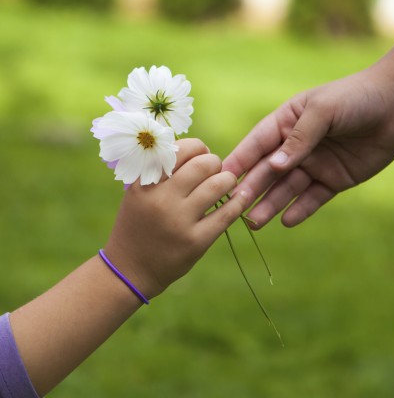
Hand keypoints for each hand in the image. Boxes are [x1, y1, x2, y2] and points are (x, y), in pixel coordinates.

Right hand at [105, 138, 247, 297]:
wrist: (129, 269)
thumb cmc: (138, 224)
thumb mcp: (139, 193)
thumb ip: (162, 172)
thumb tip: (201, 152)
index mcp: (145, 182)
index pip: (182, 150)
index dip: (199, 148)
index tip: (202, 156)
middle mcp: (161, 199)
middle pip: (203, 165)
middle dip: (215, 163)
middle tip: (216, 170)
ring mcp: (179, 221)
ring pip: (218, 185)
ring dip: (228, 179)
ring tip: (227, 183)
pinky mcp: (195, 242)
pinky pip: (227, 214)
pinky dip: (239, 201)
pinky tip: (240, 197)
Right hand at [223, 67, 393, 227]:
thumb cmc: (355, 98)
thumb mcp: (323, 110)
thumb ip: (299, 137)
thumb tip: (276, 165)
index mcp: (285, 123)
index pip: (256, 144)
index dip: (238, 161)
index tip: (218, 179)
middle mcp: (295, 147)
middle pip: (268, 171)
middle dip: (251, 189)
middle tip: (235, 208)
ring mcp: (314, 165)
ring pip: (287, 189)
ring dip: (270, 204)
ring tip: (254, 222)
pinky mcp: (333, 180)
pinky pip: (313, 198)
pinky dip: (301, 210)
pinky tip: (287, 221)